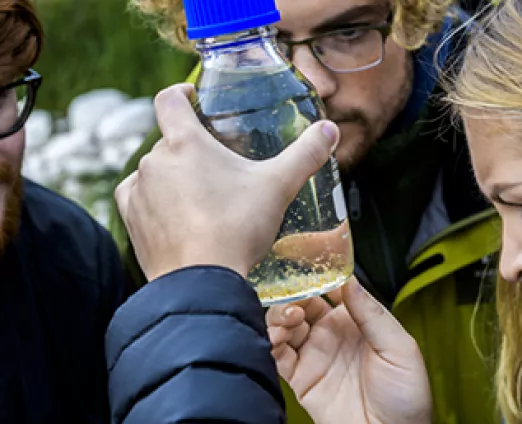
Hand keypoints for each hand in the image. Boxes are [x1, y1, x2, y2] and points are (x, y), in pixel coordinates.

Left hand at [115, 83, 339, 281]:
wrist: (201, 282)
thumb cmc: (237, 227)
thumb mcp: (278, 186)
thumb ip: (305, 155)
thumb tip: (329, 130)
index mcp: (184, 143)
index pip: (168, 100)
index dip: (180, 93)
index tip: (192, 97)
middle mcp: (153, 162)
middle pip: (169, 141)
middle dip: (190, 148)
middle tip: (217, 164)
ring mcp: (138, 193)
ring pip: (154, 171)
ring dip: (172, 176)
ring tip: (198, 194)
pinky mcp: (132, 222)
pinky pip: (138, 199)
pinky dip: (154, 200)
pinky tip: (174, 214)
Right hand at [266, 277, 431, 423]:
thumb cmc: (405, 398)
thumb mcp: (400, 348)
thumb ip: (372, 314)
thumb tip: (351, 281)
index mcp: (357, 321)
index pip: (332, 288)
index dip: (319, 275)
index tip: (309, 264)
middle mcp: (332, 334)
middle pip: (303, 302)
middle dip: (294, 293)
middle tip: (296, 296)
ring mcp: (314, 354)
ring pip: (285, 323)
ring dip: (281, 314)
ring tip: (290, 318)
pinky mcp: (300, 377)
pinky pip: (277, 354)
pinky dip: (270, 341)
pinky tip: (276, 337)